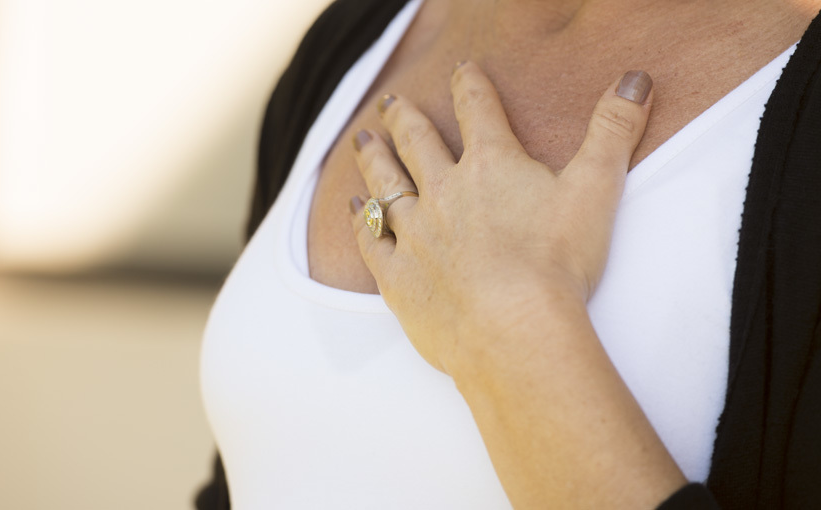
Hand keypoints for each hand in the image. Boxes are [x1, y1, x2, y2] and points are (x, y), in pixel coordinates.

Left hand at [348, 62, 652, 373]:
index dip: (470, 86)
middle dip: (404, 117)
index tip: (461, 70)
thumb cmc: (556, 264)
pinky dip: (360, 222)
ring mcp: (414, 233)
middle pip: (417, 143)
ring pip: (385, 185)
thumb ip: (613, 130)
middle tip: (390, 102)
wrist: (513, 328)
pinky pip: (370, 241)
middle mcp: (443, 191)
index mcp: (491, 167)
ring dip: (373, 159)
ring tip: (362, 140)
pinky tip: (353, 209)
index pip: (478, 112)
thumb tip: (636, 78)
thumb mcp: (596, 188)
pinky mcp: (397, 276)